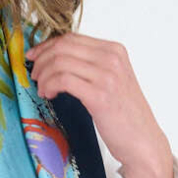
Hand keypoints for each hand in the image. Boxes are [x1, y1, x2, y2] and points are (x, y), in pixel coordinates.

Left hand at [24, 33, 174, 177]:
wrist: (143, 140)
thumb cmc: (124, 114)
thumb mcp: (111, 80)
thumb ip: (91, 66)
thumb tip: (57, 59)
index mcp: (114, 50)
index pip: (72, 37)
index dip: (47, 46)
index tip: (34, 57)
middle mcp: (112, 58)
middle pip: (63, 46)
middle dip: (41, 59)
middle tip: (34, 75)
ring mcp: (107, 75)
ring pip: (60, 62)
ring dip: (43, 76)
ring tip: (42, 90)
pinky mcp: (100, 95)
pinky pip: (63, 80)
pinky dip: (49, 86)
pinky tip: (49, 95)